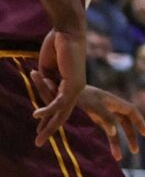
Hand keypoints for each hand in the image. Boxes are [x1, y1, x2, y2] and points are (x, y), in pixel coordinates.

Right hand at [29, 27, 84, 148]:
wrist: (67, 32)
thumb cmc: (56, 47)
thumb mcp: (46, 71)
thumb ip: (46, 85)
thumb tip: (44, 96)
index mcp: (68, 86)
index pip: (56, 108)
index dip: (45, 120)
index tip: (37, 131)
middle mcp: (76, 89)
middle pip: (61, 114)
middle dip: (49, 130)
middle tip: (38, 144)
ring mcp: (77, 88)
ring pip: (61, 112)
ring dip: (49, 127)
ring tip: (39, 140)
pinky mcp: (74, 83)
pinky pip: (58, 101)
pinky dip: (47, 109)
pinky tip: (36, 115)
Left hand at [76, 85, 144, 158]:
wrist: (60, 92)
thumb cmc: (78, 96)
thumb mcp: (92, 105)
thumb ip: (105, 117)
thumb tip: (115, 132)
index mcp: (113, 101)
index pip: (132, 112)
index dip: (140, 122)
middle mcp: (110, 107)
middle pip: (125, 123)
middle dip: (131, 137)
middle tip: (135, 151)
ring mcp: (101, 113)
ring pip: (114, 129)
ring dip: (117, 143)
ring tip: (118, 158)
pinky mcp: (92, 118)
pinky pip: (104, 130)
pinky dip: (106, 140)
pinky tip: (106, 151)